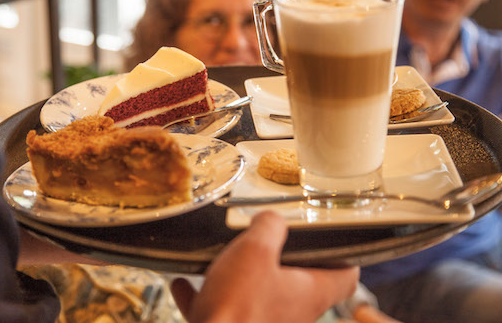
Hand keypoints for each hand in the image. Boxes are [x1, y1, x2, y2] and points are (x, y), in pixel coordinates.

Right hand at [171, 211, 358, 321]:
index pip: (345, 277)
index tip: (333, 242)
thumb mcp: (255, 251)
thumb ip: (269, 227)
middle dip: (280, 262)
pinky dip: (205, 297)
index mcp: (309, 292)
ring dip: (240, 279)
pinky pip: (222, 312)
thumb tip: (271, 218)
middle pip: (298, 285)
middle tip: (266, 242)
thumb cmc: (237, 308)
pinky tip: (185, 284)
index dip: (343, 257)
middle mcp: (292, 313)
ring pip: (258, 297)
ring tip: (221, 259)